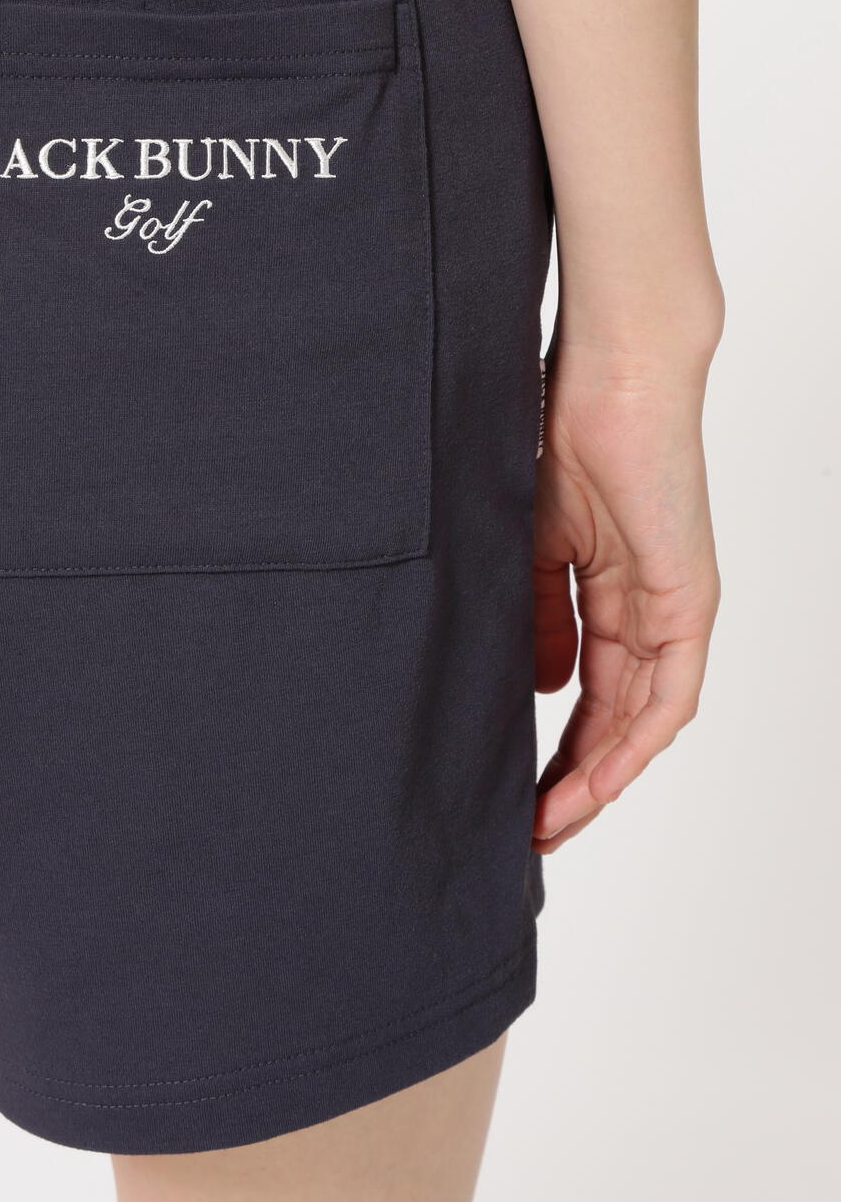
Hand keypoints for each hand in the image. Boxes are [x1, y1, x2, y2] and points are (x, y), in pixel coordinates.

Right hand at [531, 337, 720, 852]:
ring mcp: (672, 605)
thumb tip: (539, 689)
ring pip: (644, 718)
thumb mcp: (532, 546)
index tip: (512, 788)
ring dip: (599, 775)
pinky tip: (598, 778)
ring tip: (551, 820)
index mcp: (610, 590)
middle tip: (529, 827)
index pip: (586, 690)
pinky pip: (671, 692)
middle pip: (614, 717)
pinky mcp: (689, 599)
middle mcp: (648, 607)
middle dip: (572, 778)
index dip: (552, 746)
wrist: (611, 375)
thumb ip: (536, 618)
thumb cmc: (564, 433)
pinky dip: (635, 740)